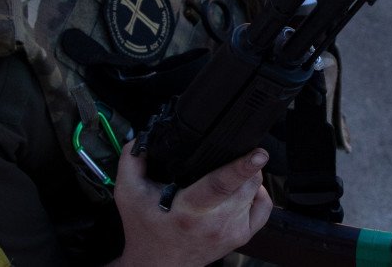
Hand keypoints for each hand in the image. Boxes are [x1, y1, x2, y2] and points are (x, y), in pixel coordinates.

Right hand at [111, 142, 271, 266]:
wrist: (157, 265)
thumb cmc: (144, 229)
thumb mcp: (128, 193)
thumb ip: (132, 160)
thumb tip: (142, 137)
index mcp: (189, 210)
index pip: (221, 185)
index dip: (242, 166)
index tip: (258, 152)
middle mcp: (214, 222)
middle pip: (246, 184)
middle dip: (246, 162)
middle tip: (236, 149)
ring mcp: (230, 231)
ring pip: (255, 191)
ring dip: (250, 175)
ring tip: (234, 169)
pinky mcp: (240, 237)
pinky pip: (263, 208)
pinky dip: (259, 193)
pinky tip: (246, 187)